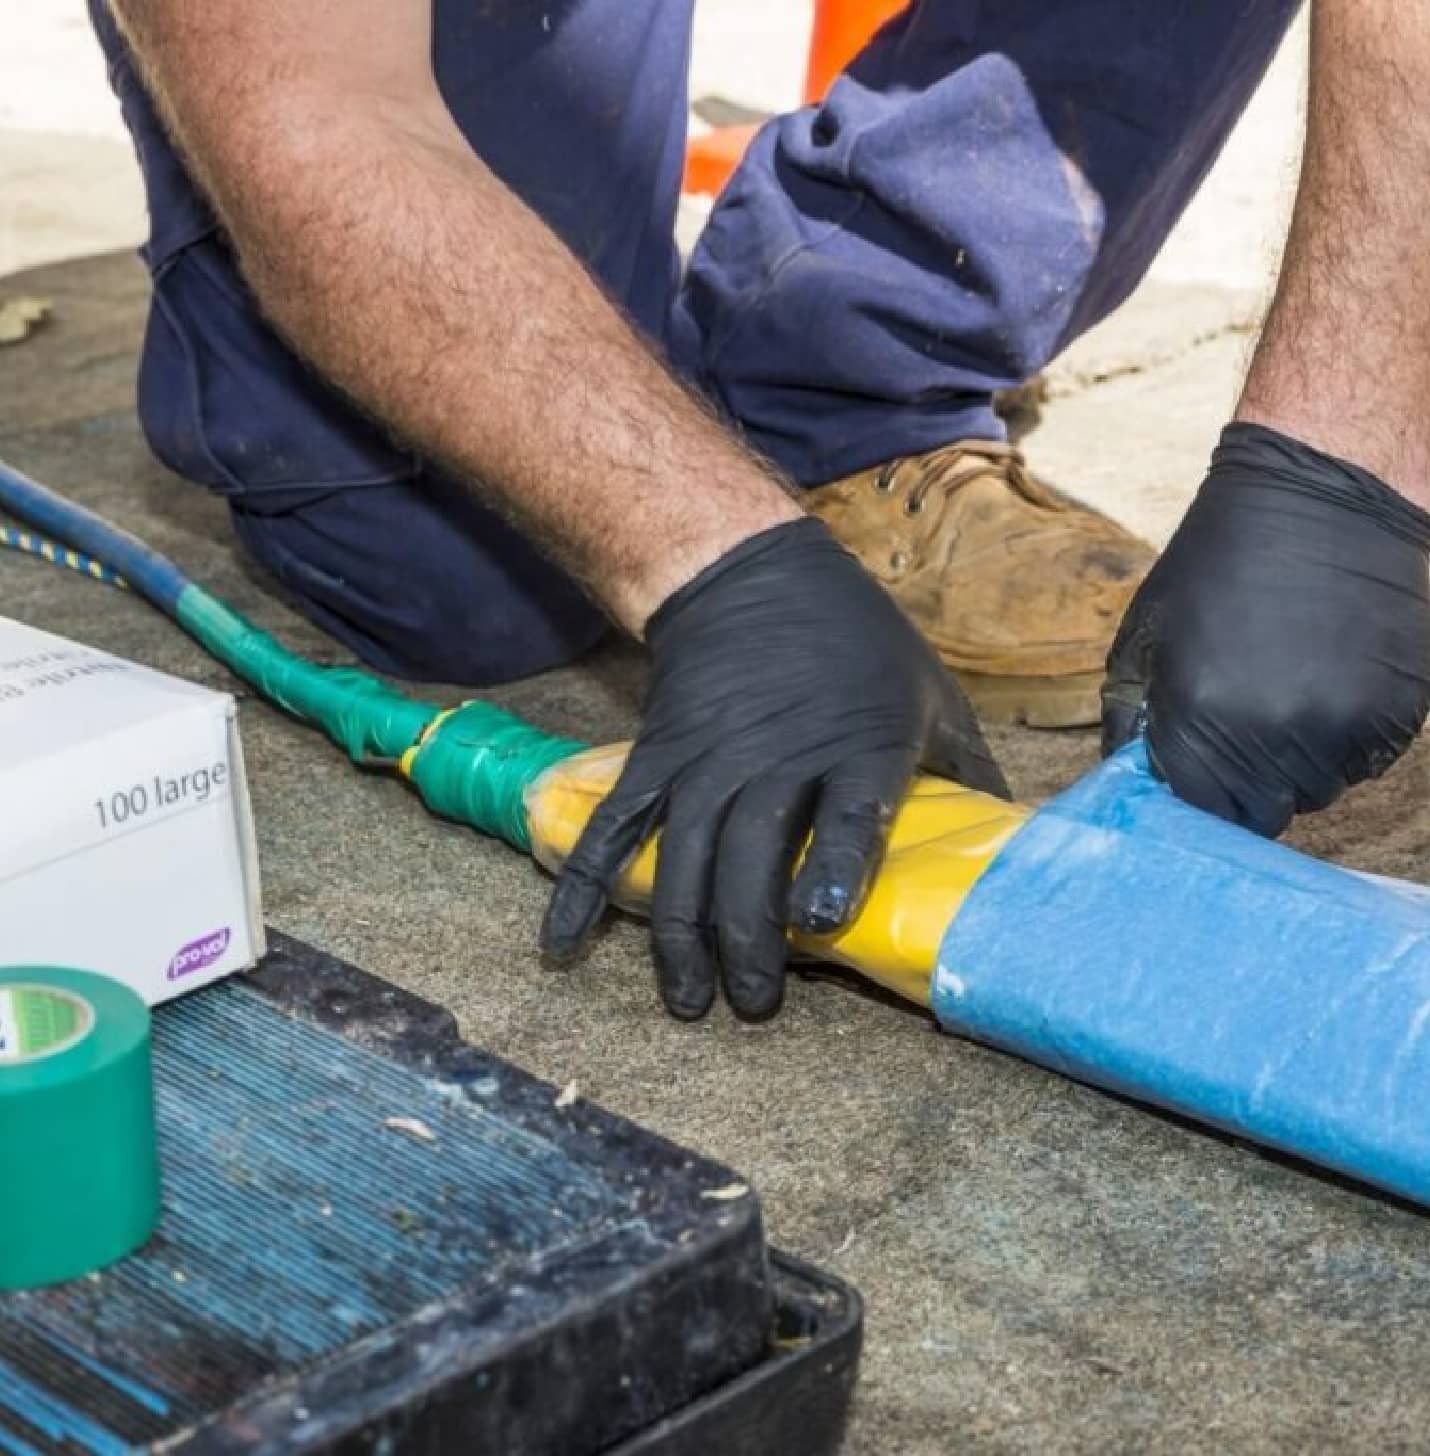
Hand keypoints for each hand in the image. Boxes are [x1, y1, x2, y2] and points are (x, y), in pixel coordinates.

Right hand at [540, 517, 1006, 1018]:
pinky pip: (610, 831)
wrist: (750, 576)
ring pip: (680, 861)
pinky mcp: (655, 762)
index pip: (846, 814)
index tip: (817, 924)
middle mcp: (773, 759)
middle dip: (746, 939)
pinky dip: (582, 889)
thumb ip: (966, 767)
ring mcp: (703, 763)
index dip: (831, 868)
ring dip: (680, 938)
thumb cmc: (855, 643)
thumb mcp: (929, 691)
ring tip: (689, 1000)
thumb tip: (1009, 841)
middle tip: (753, 1005)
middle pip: (749, 857)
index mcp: (857, 746)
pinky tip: (564, 946)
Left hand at [1102, 422, 1429, 835]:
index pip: (1200, 810)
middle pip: (1261, 811)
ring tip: (1287, 690)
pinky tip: (1330, 677)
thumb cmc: (1218, 561)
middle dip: (1244, 785)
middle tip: (1239, 733)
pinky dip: (1344, 737)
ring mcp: (1344, 728)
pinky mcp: (1400, 714)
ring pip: (1317, 788)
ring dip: (1296, 761)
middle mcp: (1276, 737)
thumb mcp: (1147, 634)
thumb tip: (1130, 776)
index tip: (1195, 775)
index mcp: (1203, 719)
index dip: (1194, 798)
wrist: (1322, 496)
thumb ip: (1131, 717)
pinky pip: (1364, 758)